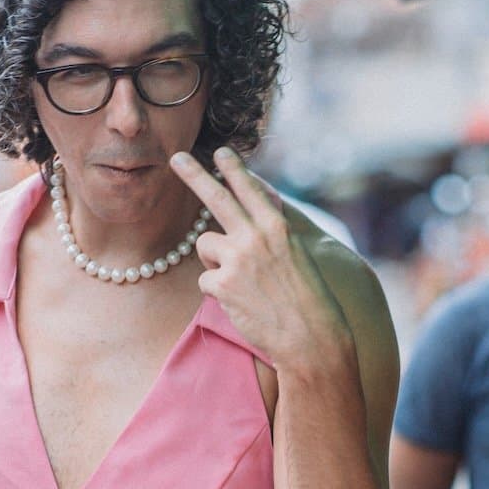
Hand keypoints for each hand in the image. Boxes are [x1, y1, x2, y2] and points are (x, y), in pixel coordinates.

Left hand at [169, 147, 355, 377]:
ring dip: (213, 259)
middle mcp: (256, 236)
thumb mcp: (297, 256)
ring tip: (238, 281)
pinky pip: (204, 279)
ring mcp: (237, 259)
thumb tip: (254, 212)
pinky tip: (240, 302)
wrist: (310, 336)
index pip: (251, 190)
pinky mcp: (221, 284)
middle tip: (177, 158)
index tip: (222, 152)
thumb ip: (273, 233)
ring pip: (205, 244)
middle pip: (217, 198)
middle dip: (195, 175)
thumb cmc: (308, 301)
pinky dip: (217, 291)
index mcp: (278, 228)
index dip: (234, 169)